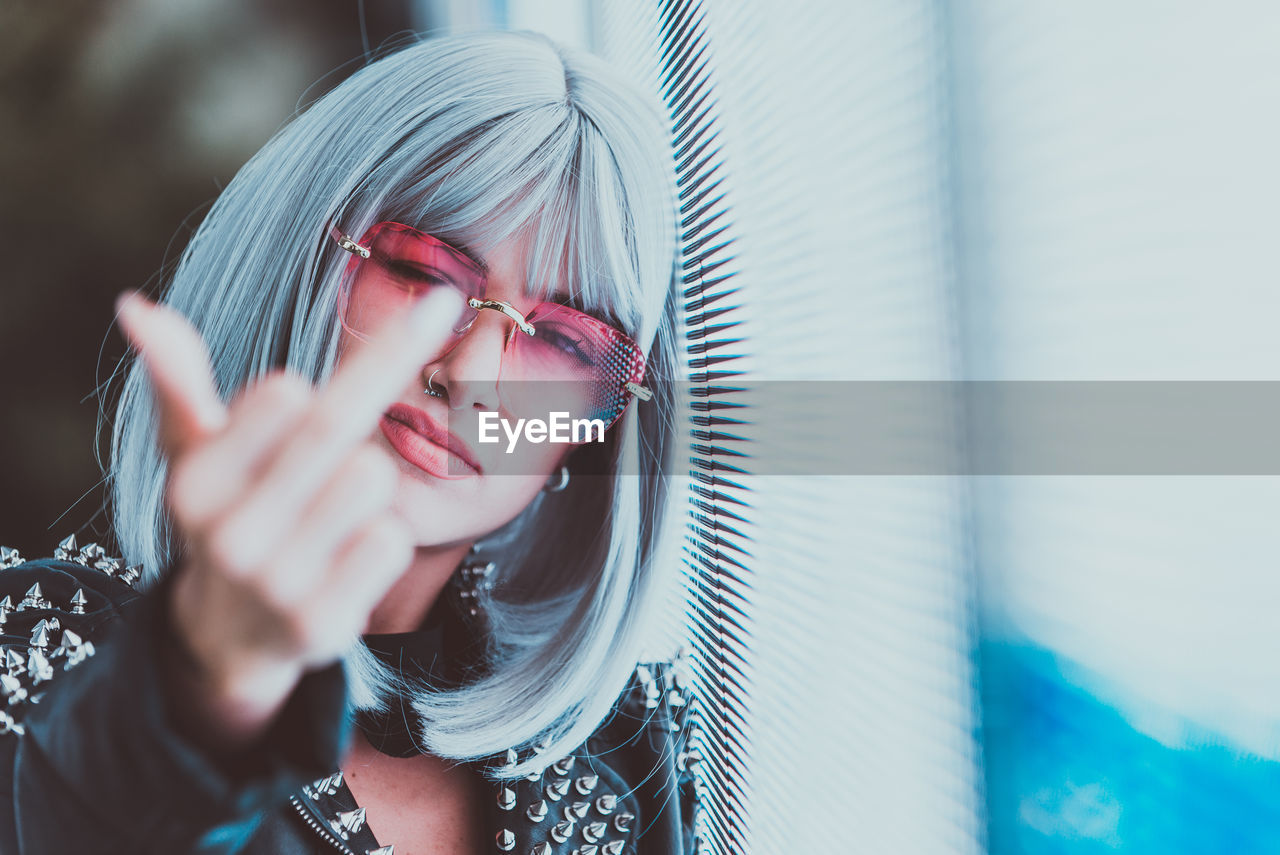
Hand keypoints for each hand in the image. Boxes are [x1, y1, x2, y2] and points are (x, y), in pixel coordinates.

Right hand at [116, 286, 461, 747]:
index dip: (329, 366)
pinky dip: (382, 541)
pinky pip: (390, 542)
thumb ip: (179, 383)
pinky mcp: (322, 625)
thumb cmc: (227, 516)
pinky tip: (344, 559)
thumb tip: (138, 309)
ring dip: (369, 481)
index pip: (284, 394)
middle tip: (436, 315)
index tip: (393, 331)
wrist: (229, 638)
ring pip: (370, 479)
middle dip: (382, 377)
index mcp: (195, 483)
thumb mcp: (196, 455)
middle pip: (333, 427)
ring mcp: (276, 584)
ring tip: (333, 507)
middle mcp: (228, 534)